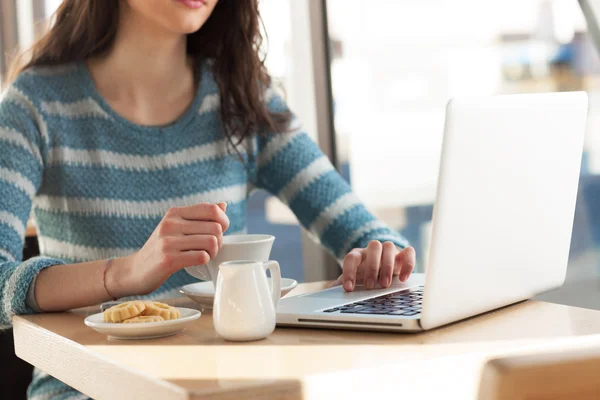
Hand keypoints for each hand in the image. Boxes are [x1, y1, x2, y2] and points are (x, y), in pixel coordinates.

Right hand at [106, 202, 228, 296]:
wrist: (135, 271)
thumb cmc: (161, 249)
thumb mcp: (177, 227)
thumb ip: (199, 216)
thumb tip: (223, 205)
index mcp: (175, 213)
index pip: (211, 209)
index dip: (224, 221)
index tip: (220, 232)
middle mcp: (171, 224)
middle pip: (215, 227)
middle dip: (219, 240)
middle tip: (211, 249)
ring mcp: (168, 241)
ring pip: (211, 242)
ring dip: (213, 252)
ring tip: (205, 255)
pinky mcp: (168, 259)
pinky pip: (201, 256)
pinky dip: (205, 260)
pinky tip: (197, 262)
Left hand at [330, 241, 415, 291]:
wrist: (381, 267)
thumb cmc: (364, 274)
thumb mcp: (353, 279)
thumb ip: (341, 283)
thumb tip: (328, 291)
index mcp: (358, 254)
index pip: (351, 257)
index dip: (349, 272)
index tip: (348, 289)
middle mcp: (373, 249)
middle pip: (373, 246)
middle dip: (371, 267)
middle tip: (370, 286)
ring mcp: (389, 250)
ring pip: (389, 246)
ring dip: (387, 265)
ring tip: (384, 285)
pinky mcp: (403, 255)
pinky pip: (408, 252)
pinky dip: (407, 264)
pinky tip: (403, 278)